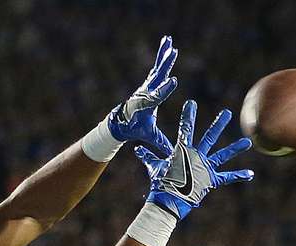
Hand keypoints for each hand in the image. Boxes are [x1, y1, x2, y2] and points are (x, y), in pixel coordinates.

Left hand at [106, 36, 178, 155]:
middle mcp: (145, 92)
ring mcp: (146, 86)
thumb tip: (172, 153)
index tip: (174, 80)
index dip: (164, 89)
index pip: (155, 96)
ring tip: (169, 41)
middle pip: (156, 78)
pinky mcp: (149, 83)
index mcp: (145, 105)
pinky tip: (168, 44)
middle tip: (172, 53)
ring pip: (156, 68)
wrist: (121, 123)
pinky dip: (162, 55)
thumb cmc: (135, 130)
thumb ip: (160, 143)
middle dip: (164, 66)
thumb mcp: (148, 136)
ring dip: (163, 55)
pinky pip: (157, 67)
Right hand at [135, 100, 252, 220]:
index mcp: (183, 150)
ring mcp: (205, 167)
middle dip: (219, 124)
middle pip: (210, 136)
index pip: (185, 128)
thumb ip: (148, 157)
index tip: (191, 103)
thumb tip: (136, 149)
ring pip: (223, 155)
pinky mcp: (210, 180)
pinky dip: (238, 176)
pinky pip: (226, 178)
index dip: (188, 115)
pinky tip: (250, 174)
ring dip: (235, 148)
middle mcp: (197, 156)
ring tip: (247, 142)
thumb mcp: (154, 168)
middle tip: (227, 113)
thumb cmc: (160, 183)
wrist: (168, 200)